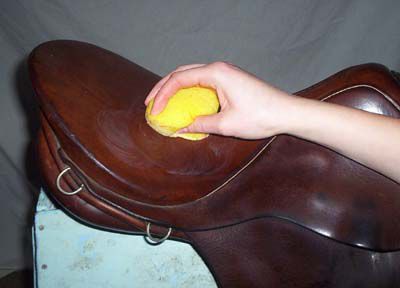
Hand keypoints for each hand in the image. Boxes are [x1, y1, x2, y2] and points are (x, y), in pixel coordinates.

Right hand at [144, 62, 295, 138]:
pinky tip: (183, 103)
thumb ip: (200, 124)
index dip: (162, 94)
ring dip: (175, 88)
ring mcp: (225, 73)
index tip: (154, 110)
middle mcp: (219, 69)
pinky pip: (202, 82)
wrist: (287, 113)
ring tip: (162, 102)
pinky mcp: (229, 80)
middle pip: (182, 73)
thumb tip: (180, 128)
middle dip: (163, 87)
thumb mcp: (226, 124)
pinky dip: (189, 91)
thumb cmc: (261, 116)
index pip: (179, 79)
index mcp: (216, 73)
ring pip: (191, 76)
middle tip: (150, 103)